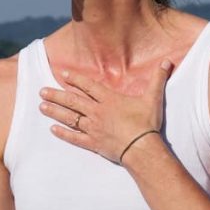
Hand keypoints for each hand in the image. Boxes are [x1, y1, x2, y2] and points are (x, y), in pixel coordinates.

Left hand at [41, 64, 170, 164]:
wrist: (142, 148)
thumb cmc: (147, 123)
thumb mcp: (153, 98)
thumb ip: (158, 79)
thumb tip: (168, 61)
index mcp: (109, 100)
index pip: (89, 86)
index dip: (75, 79)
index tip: (62, 75)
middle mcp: (97, 112)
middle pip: (73, 101)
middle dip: (56, 95)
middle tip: (41, 91)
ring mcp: (93, 128)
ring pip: (70, 118)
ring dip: (55, 112)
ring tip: (41, 107)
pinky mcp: (93, 143)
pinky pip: (75, 138)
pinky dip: (63, 134)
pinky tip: (53, 130)